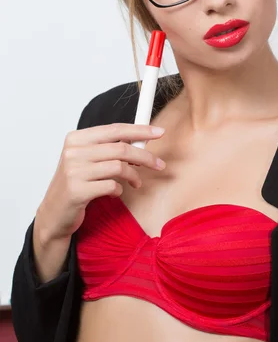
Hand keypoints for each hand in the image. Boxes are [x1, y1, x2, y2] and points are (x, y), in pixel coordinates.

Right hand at [35, 123, 165, 244]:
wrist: (54, 212)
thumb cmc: (76, 182)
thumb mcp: (87, 159)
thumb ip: (109, 147)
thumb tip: (142, 140)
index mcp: (77, 138)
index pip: (115, 129)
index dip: (140, 130)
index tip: (159, 132)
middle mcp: (73, 152)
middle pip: (121, 148)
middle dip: (145, 156)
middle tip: (159, 164)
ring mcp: (74, 171)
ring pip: (119, 167)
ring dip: (134, 176)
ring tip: (135, 182)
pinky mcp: (77, 191)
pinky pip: (112, 186)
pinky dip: (119, 189)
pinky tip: (116, 192)